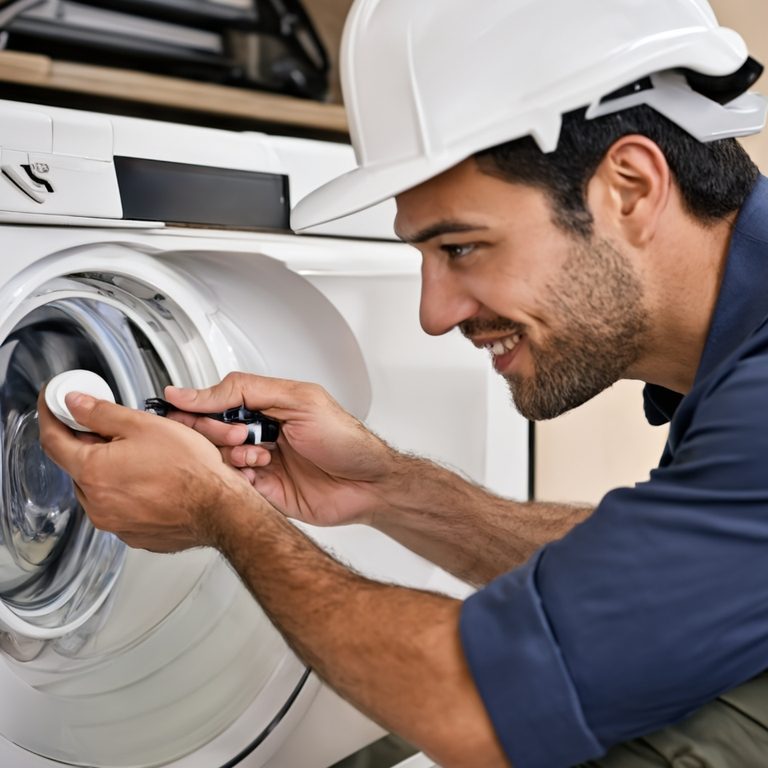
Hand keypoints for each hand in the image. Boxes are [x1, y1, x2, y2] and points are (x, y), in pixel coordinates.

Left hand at [38, 389, 253, 551]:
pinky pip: (119, 509)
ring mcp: (114, 523)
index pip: (53, 441)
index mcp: (93, 472)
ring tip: (144, 459)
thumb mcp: (144, 426)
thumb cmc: (190, 470)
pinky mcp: (132, 534)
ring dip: (110, 472)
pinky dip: (127, 493)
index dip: (51, 418)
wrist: (219, 508)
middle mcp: (96, 503)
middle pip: (78, 467)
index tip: (53, 406)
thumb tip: (75, 403)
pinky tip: (152, 482)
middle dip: (90, 446)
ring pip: (99, 490)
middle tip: (115, 431)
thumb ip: (102, 414)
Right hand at [163, 372, 399, 526]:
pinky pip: (231, 486)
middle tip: (244, 434)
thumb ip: (244, 391)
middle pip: (208, 431)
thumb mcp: (297, 400)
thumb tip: (195, 391)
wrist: (369, 484)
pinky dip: (237, 480)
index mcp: (264, 406)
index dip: (199, 408)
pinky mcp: (262, 492)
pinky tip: (257, 475)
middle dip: (216, 431)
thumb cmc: (345, 440)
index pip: (213, 401)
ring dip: (232, 456)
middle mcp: (259, 433)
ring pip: (217, 459)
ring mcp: (259, 462)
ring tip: (259, 456)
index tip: (188, 412)